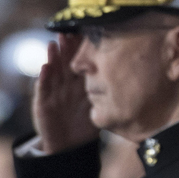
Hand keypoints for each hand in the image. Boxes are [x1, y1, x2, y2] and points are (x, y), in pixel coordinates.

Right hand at [33, 33, 98, 153]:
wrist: (68, 145)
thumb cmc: (85, 124)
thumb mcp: (99, 105)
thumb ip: (109, 92)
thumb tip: (135, 79)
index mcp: (80, 83)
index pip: (82, 62)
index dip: (82, 48)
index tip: (86, 32)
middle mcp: (66, 84)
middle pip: (66, 61)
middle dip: (66, 46)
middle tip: (68, 31)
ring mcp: (54, 91)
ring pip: (53, 70)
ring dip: (53, 57)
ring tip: (54, 43)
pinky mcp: (43, 102)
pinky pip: (43, 88)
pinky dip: (43, 78)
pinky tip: (45, 67)